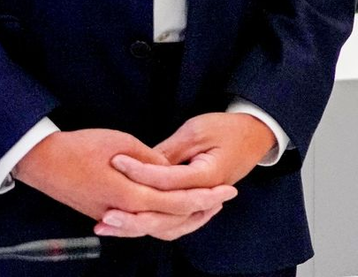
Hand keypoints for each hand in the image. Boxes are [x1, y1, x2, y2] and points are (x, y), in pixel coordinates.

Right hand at [14, 128, 235, 241]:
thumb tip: (168, 169)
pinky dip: (163, 220)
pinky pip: (143, 224)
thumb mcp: (121, 142)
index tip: (225, 189)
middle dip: (201, 209)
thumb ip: (150, 160)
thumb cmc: (80, 147)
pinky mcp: (107, 215)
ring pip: (157, 228)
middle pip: (170, 220)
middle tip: (224, 199)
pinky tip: (173, 212)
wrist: (44, 162)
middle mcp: (124, 213)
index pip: (175, 201)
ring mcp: (114, 217)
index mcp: (130, 195)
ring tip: (205, 208)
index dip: (203, 196)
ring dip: (184, 219)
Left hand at [101, 113, 272, 239]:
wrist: (253, 137)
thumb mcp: (197, 130)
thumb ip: (169, 150)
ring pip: (167, 226)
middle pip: (164, 214)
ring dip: (138, 228)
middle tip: (105, 214)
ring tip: (111, 225)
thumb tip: (141, 162)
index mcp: (207, 176)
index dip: (139, 171)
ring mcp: (201, 205)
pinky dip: (152, 225)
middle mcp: (203, 197)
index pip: (166, 179)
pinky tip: (131, 224)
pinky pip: (173, 223)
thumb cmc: (226, 129)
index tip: (115, 161)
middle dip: (132, 216)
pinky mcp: (195, 206)